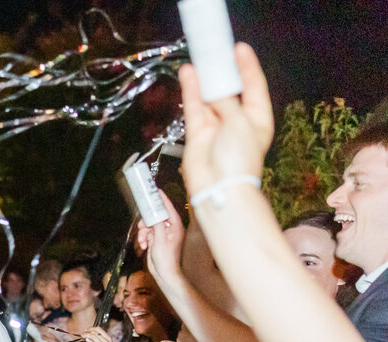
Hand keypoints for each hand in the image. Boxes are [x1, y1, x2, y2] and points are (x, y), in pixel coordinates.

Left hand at [83, 327, 119, 341]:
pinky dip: (89, 341)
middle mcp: (107, 341)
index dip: (91, 328)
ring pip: (94, 336)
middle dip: (87, 331)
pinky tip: (86, 340)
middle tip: (82, 333)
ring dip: (86, 335)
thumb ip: (98, 341)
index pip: (99, 329)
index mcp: (108, 338)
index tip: (86, 330)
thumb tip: (89, 336)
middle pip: (95, 332)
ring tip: (82, 336)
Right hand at [136, 190, 186, 287]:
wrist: (164, 273)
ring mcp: (163, 234)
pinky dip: (143, 238)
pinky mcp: (157, 240)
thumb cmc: (166, 259)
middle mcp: (170, 229)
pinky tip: (144, 245)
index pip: (169, 209)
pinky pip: (147, 233)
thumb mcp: (160, 240)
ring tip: (143, 241)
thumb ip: (157, 225)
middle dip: (147, 222)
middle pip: (156, 216)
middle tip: (142, 225)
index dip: (162, 200)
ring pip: (150, 225)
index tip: (156, 191)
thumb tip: (155, 214)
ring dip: (143, 232)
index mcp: (175, 227)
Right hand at [179, 43, 274, 196]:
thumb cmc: (238, 158)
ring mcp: (217, 126)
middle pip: (230, 90)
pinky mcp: (198, 133)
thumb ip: (225, 100)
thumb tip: (211, 86)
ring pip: (210, 97)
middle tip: (216, 51)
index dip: (247, 67)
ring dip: (205, 79)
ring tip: (200, 59)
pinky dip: (191, 91)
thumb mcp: (239, 122)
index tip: (239, 49)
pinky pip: (195, 107)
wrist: (218, 187)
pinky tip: (188, 75)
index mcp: (257, 118)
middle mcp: (237, 121)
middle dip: (223, 71)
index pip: (254, 86)